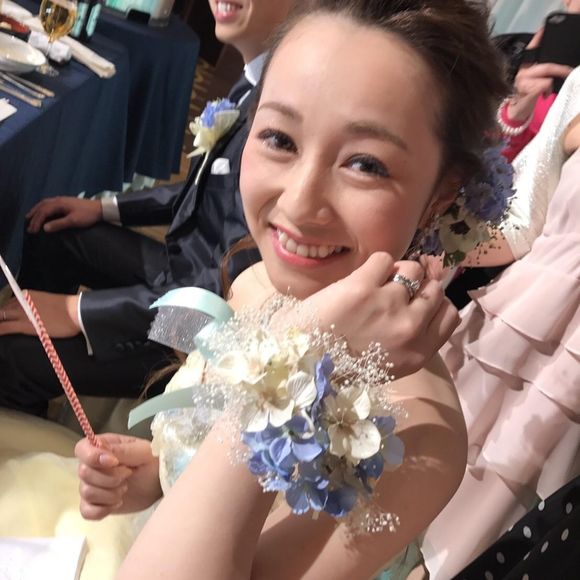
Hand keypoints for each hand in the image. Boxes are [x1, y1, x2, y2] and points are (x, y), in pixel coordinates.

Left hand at [0, 290, 80, 337]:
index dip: (5, 311)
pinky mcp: (24, 325)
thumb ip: (37, 305)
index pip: (8, 302)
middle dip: (0, 315)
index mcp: (27, 295)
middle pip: (2, 309)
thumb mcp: (48, 302)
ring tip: (1, 327)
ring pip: (1, 316)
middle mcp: (21, 301)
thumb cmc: (67, 309)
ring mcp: (22, 313)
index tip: (6, 317)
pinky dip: (0, 330)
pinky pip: (5, 327)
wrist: (76, 312)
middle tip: (3, 321)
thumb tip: (34, 313)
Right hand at [26, 196, 101, 233]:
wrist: (100, 208)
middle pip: (41, 207)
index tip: (32, 231)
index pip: (43, 212)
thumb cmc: (88, 215)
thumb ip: (59, 224)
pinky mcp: (65, 201)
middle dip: (34, 217)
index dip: (36, 222)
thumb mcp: (73, 221)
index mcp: (59, 204)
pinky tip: (43, 211)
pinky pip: (49, 203)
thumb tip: (44, 228)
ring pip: (44, 203)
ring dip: (36, 210)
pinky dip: (43, 207)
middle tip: (28, 227)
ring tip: (30, 217)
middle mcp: (58, 200)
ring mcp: (61, 199)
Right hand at [75, 434, 162, 519]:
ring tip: (126, 488)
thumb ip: (122, 450)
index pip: (82, 449)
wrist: (158, 484)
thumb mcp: (143, 451)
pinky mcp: (95, 504)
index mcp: (103, 447)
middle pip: (84, 473)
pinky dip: (103, 510)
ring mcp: (92, 485)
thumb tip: (103, 455)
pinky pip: (86, 511)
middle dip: (110, 477)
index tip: (114, 462)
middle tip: (128, 475)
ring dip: (110, 493)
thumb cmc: (151, 462)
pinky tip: (118, 503)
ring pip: (86, 492)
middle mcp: (93, 465)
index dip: (93, 457)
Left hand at [303, 252, 459, 378]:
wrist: (300, 361)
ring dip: (397, 272)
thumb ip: (409, 340)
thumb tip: (421, 305)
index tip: (419, 299)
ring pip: (412, 270)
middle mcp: (409, 329)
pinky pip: (384, 259)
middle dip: (417, 286)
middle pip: (434, 290)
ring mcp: (388, 305)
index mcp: (417, 354)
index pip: (449, 314)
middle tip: (394, 288)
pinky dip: (374, 265)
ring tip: (375, 283)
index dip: (435, 302)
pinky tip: (360, 279)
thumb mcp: (387, 365)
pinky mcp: (364, 286)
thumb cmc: (340, 364)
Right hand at [508, 30, 572, 121]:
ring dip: (553, 81)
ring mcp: (522, 81)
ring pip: (545, 73)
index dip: (539, 38)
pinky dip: (547, 89)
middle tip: (569, 72)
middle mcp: (522, 71)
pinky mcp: (525, 90)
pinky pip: (544, 84)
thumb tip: (562, 67)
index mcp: (525, 66)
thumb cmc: (528, 95)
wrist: (518, 112)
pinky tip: (544, 94)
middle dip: (560, 69)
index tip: (544, 28)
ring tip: (550, 88)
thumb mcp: (536, 81)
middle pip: (546, 65)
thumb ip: (544, 71)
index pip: (532, 48)